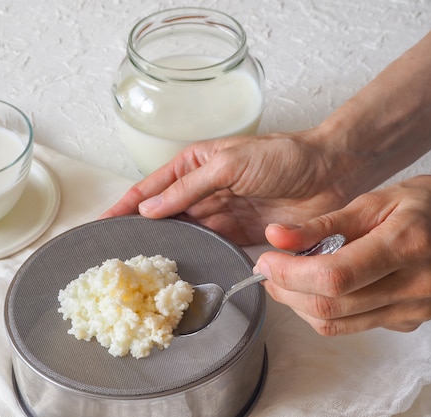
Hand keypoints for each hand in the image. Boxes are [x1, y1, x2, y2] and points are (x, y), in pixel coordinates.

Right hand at [102, 130, 354, 244]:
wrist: (330, 173)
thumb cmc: (282, 156)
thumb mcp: (229, 163)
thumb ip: (188, 187)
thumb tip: (149, 209)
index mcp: (193, 164)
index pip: (149, 188)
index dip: (122, 206)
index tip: (99, 225)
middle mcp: (201, 189)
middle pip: (161, 214)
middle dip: (138, 231)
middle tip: (115, 255)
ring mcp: (218, 213)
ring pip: (181, 233)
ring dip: (163, 247)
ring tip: (138, 267)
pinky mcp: (236, 234)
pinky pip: (208, 246)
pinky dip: (193, 256)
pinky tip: (177, 269)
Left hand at [255, 175, 430, 334]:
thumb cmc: (422, 206)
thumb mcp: (372, 201)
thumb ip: (320, 225)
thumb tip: (276, 236)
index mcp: (407, 245)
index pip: (335, 277)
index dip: (290, 273)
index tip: (265, 260)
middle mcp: (416, 285)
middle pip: (331, 305)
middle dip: (286, 290)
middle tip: (267, 270)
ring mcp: (415, 309)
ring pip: (337, 323)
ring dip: (298, 304)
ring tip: (285, 277)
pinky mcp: (409, 322)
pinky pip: (351, 326)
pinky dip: (323, 310)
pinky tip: (315, 287)